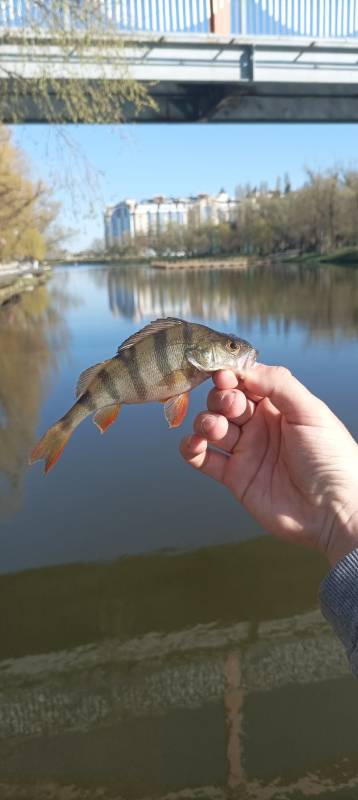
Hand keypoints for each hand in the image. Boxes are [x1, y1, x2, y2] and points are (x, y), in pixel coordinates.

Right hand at [180, 365, 357, 565]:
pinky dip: (191, 448)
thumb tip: (243, 371)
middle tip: (232, 407)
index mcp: (279, 406)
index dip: (231, 376)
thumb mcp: (310, 411)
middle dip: (220, 399)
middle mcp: (259, 426)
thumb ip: (278, 384)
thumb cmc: (330, 458)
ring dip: (206, 422)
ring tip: (216, 429)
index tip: (223, 375)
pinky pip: (203, 458)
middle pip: (224, 402)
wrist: (333, 511)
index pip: (246, 382)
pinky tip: (195, 444)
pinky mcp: (234, 477)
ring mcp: (246, 451)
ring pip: (211, 427)